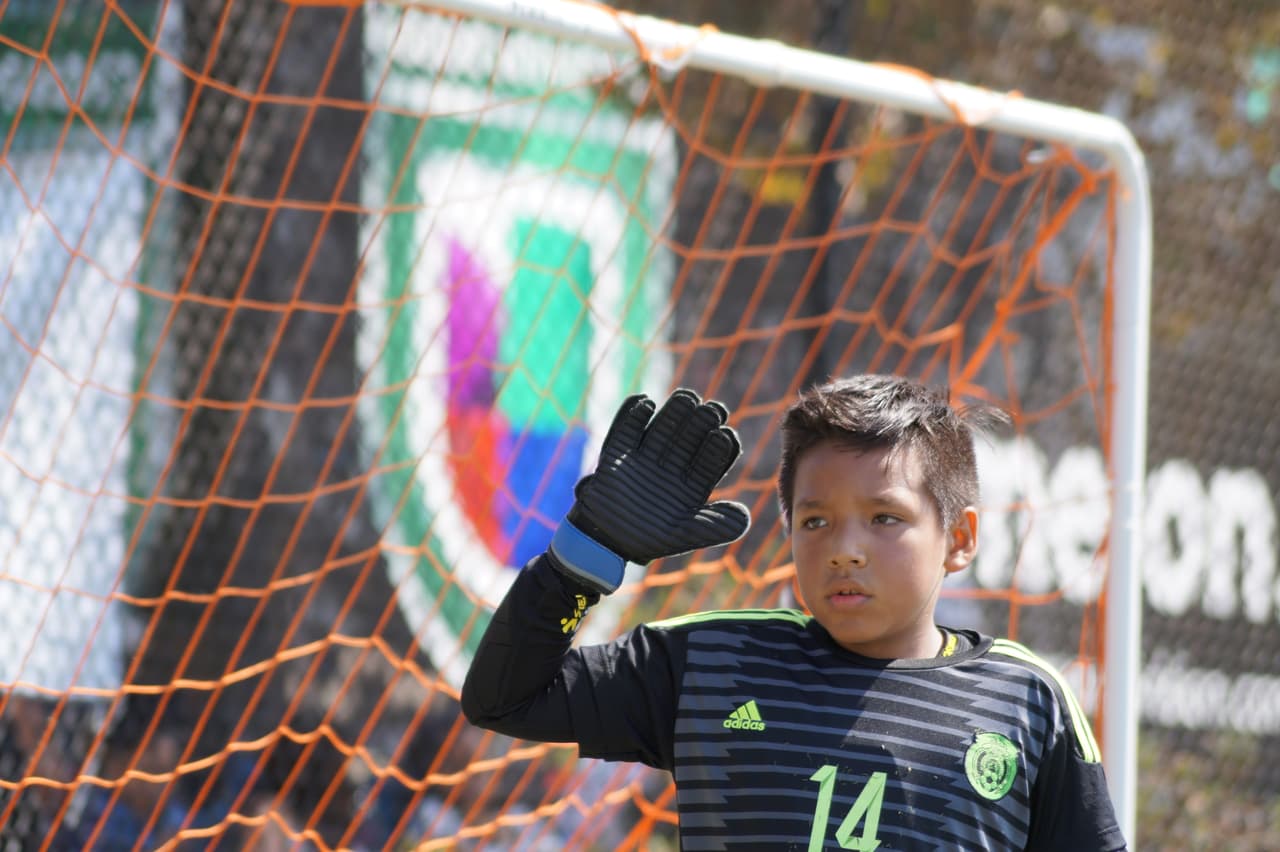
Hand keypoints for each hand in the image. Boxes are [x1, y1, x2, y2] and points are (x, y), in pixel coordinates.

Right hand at [548, 389, 750, 593]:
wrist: (605, 541)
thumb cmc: (650, 539)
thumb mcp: (685, 535)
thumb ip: (715, 526)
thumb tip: (745, 517)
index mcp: (694, 482)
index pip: (712, 458)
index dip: (720, 446)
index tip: (726, 435)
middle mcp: (673, 464)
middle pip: (691, 437)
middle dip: (702, 422)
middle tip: (712, 409)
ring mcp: (646, 456)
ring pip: (663, 427)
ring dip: (674, 412)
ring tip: (687, 397)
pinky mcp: (619, 452)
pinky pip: (626, 429)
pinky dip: (632, 414)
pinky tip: (645, 402)